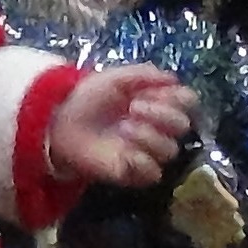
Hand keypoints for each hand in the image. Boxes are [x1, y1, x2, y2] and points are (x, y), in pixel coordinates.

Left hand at [47, 64, 191, 188]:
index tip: (155, 92)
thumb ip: (146, 75)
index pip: (187, 102)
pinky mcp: (132, 172)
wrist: (60, 121)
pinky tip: (126, 151)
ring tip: (124, 128)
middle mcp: (156, 127)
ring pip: (170, 150)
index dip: (178, 99)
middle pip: (183, 126)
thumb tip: (175, 80)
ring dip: (150, 136)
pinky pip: (153, 173)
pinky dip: (143, 161)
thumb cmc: (88, 97)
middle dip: (163, 115)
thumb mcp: (116, 77)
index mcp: (156, 102)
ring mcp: (145, 151)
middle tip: (134, 107)